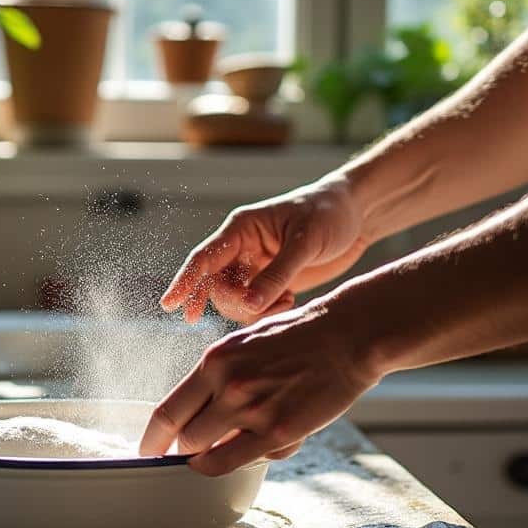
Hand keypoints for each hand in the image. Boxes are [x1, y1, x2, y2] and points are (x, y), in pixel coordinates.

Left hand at [138, 296, 381, 474]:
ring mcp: (252, 410)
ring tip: (221, 446)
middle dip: (183, 450)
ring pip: (204, 453)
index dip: (151, 440)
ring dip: (206, 456)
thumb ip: (216, 377)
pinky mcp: (279, 432)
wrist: (347, 336)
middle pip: (183, 439)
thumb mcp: (243, 344)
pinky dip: (225, 466)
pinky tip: (229, 458)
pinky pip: (234, 462)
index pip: (166, 412)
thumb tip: (193, 414)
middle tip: (190, 452)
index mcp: (214, 361)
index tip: (147, 451)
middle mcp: (227, 385)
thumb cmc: (297, 339)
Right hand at [161, 175, 367, 324]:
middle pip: (216, 287)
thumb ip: (276, 276)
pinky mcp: (270, 283)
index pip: (203, 258)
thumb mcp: (304, 243)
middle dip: (234, 303)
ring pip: (234, 302)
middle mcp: (241, 250)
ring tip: (286, 302)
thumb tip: (247, 305)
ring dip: (253, 311)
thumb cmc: (329, 214)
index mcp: (241, 229)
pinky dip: (266, 313)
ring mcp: (255, 268)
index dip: (184, 282)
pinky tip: (289, 303)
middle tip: (262, 306)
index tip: (169, 304)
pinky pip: (254, 307)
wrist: (357, 216)